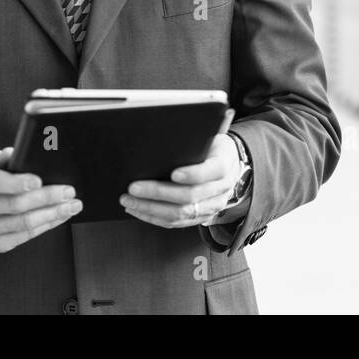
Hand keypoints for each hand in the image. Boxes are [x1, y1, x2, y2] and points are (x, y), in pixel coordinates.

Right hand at [0, 147, 82, 253]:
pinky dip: (45, 226)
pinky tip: (59, 216)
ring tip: (72, 205)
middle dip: (46, 198)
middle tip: (68, 191)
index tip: (39, 180)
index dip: (15, 182)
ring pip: (21, 224)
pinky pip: (22, 237)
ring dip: (52, 215)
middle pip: (13, 205)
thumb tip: (20, 154)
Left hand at [120, 133, 240, 228]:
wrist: (230, 163)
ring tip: (129, 200)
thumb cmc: (213, 147)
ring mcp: (212, 206)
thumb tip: (160, 140)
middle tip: (134, 187)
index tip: (172, 173)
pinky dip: (154, 218)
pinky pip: (177, 222)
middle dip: (158, 193)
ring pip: (181, 214)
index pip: (210, 172)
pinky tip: (138, 210)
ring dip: (151, 209)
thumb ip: (193, 140)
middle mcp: (221, 189)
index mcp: (225, 165)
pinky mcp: (201, 217)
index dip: (192, 174)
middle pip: (189, 197)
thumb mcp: (210, 136)